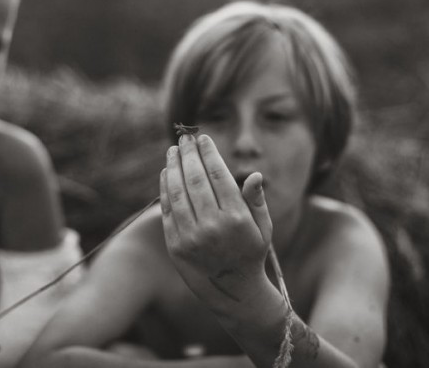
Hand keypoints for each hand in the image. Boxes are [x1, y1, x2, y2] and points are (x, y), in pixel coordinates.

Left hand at [160, 133, 272, 308]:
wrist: (231, 290)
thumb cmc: (250, 252)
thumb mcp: (263, 228)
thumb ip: (257, 200)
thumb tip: (254, 175)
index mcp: (237, 218)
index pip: (219, 176)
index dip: (209, 153)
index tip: (203, 138)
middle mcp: (213, 226)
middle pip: (195, 179)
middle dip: (189, 154)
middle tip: (185, 138)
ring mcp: (191, 237)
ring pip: (178, 192)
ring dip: (173, 167)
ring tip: (173, 151)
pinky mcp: (175, 245)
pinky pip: (168, 210)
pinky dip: (165, 188)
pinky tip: (166, 172)